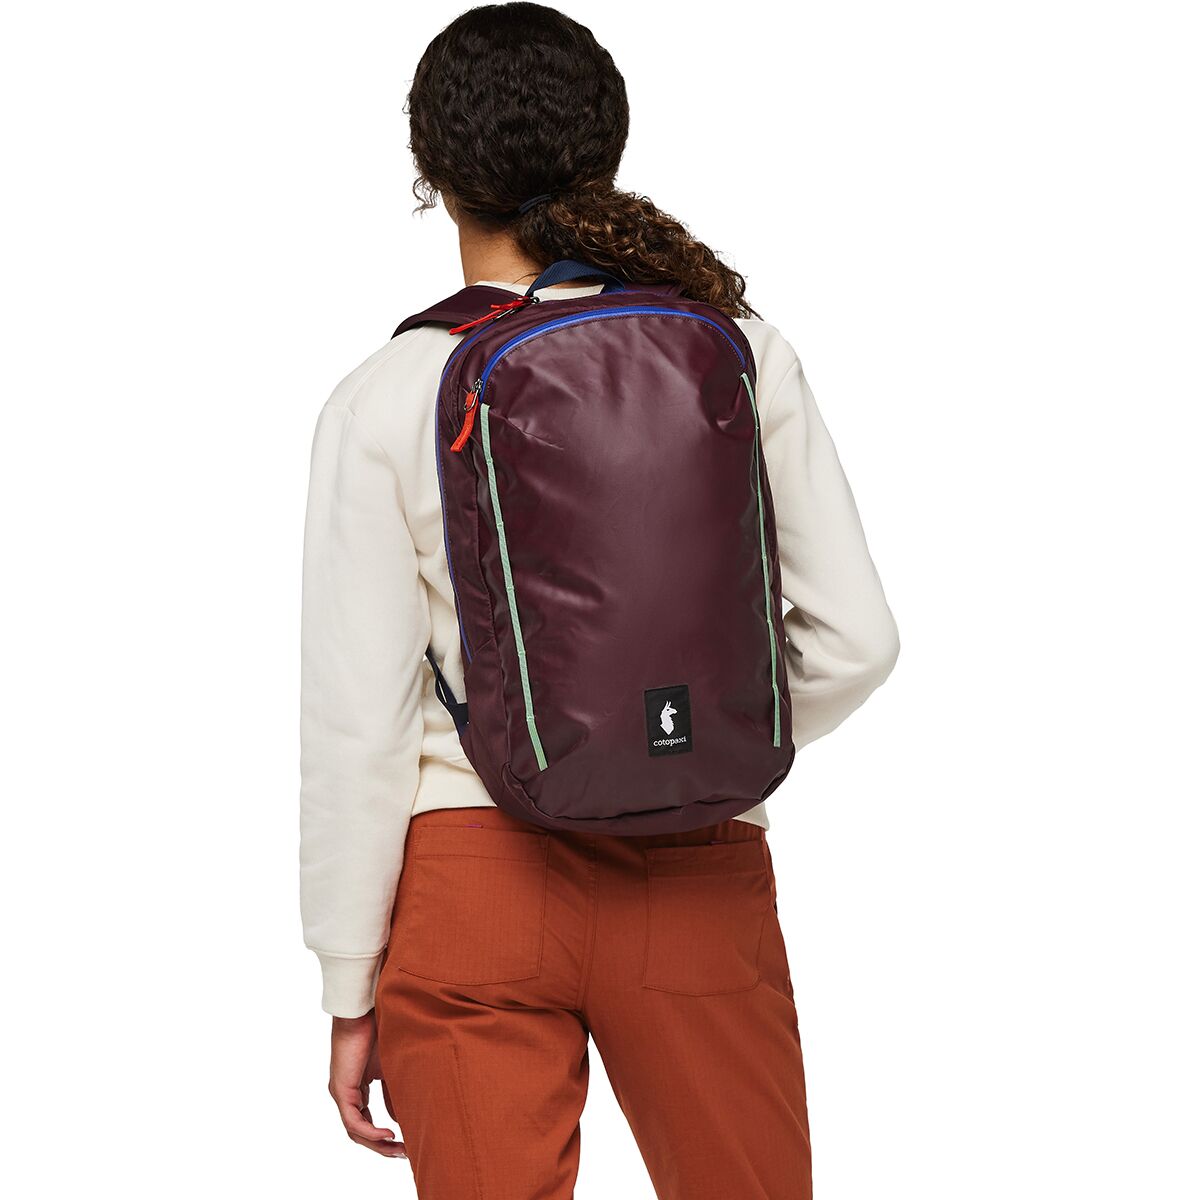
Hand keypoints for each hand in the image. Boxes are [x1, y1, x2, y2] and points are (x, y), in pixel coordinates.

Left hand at [329, 1011, 406, 1157]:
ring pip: (356, 1131)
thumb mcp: (391, 1068)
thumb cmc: (378, 1030)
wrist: (365, 1010)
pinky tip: (389, 1135)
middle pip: (360, 1132)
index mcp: (356, 1087)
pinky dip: (371, 1132)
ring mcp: (341, 1093)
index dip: (383, 1137)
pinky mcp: (341, 1090)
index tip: (406, 1143)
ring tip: (399, 1150)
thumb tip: (401, 1120)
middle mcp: (346, 1094)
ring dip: (377, 1144)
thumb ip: (394, 1094)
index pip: (366, 1122)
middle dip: (382, 1146)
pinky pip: (354, 1121)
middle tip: (403, 1154)